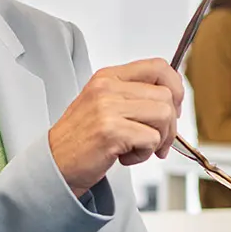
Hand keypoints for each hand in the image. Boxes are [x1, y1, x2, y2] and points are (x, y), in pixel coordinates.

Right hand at [47, 60, 183, 195]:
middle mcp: (107, 88)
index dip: (176, 87)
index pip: (158, 67)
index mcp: (108, 76)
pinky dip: (144, 154)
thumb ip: (133, 96)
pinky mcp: (111, 132)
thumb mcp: (104, 105)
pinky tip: (125, 156)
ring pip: (163, 116)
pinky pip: (151, 139)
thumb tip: (173, 100)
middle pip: (166, 96)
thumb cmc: (82, 139)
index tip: (175, 107)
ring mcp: (107, 108)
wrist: (54, 165)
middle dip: (170, 124)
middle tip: (158, 141)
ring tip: (138, 148)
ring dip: (158, 139)